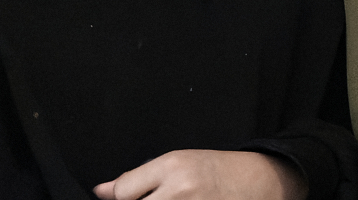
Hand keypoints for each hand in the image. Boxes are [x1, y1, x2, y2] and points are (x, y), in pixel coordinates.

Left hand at [92, 149, 307, 199]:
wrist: (257, 182)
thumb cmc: (215, 170)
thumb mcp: (177, 162)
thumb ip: (136, 178)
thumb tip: (101, 192)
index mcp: (172, 167)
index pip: (121, 192)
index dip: (122, 198)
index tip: (131, 197)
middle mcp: (180, 192)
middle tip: (154, 197)